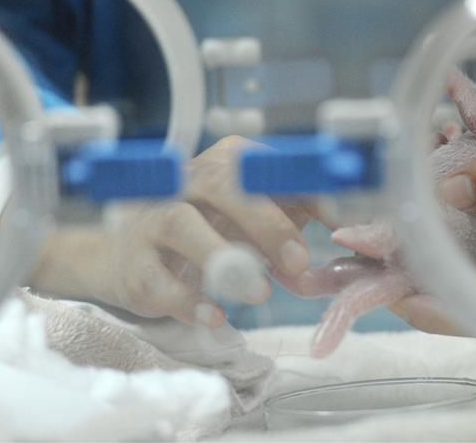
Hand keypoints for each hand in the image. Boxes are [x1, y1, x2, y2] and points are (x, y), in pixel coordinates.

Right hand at [25, 136, 316, 325]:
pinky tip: (216, 314)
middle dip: (266, 222)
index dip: (308, 191)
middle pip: (225, 185)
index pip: (270, 167)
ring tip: (259, 292)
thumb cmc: (208, 228)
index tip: (340, 223)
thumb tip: (351, 231)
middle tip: (298, 261)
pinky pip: (157, 278)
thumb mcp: (255, 215)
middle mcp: (186, 180)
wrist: (125, 253)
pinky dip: (188, 300)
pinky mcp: (132, 263)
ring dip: (224, 259)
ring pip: (182, 224)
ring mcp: (152, 219)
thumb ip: (299, 217)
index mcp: (226, 162)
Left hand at [390, 108, 475, 334]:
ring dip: (418, 252)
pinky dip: (443, 234)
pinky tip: (426, 197)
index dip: (421, 306)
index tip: (378, 284)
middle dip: (402, 274)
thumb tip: (446, 193)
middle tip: (360, 240)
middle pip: (454, 295)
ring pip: (460, 276)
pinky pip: (475, 256)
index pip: (472, 305)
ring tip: (385, 213)